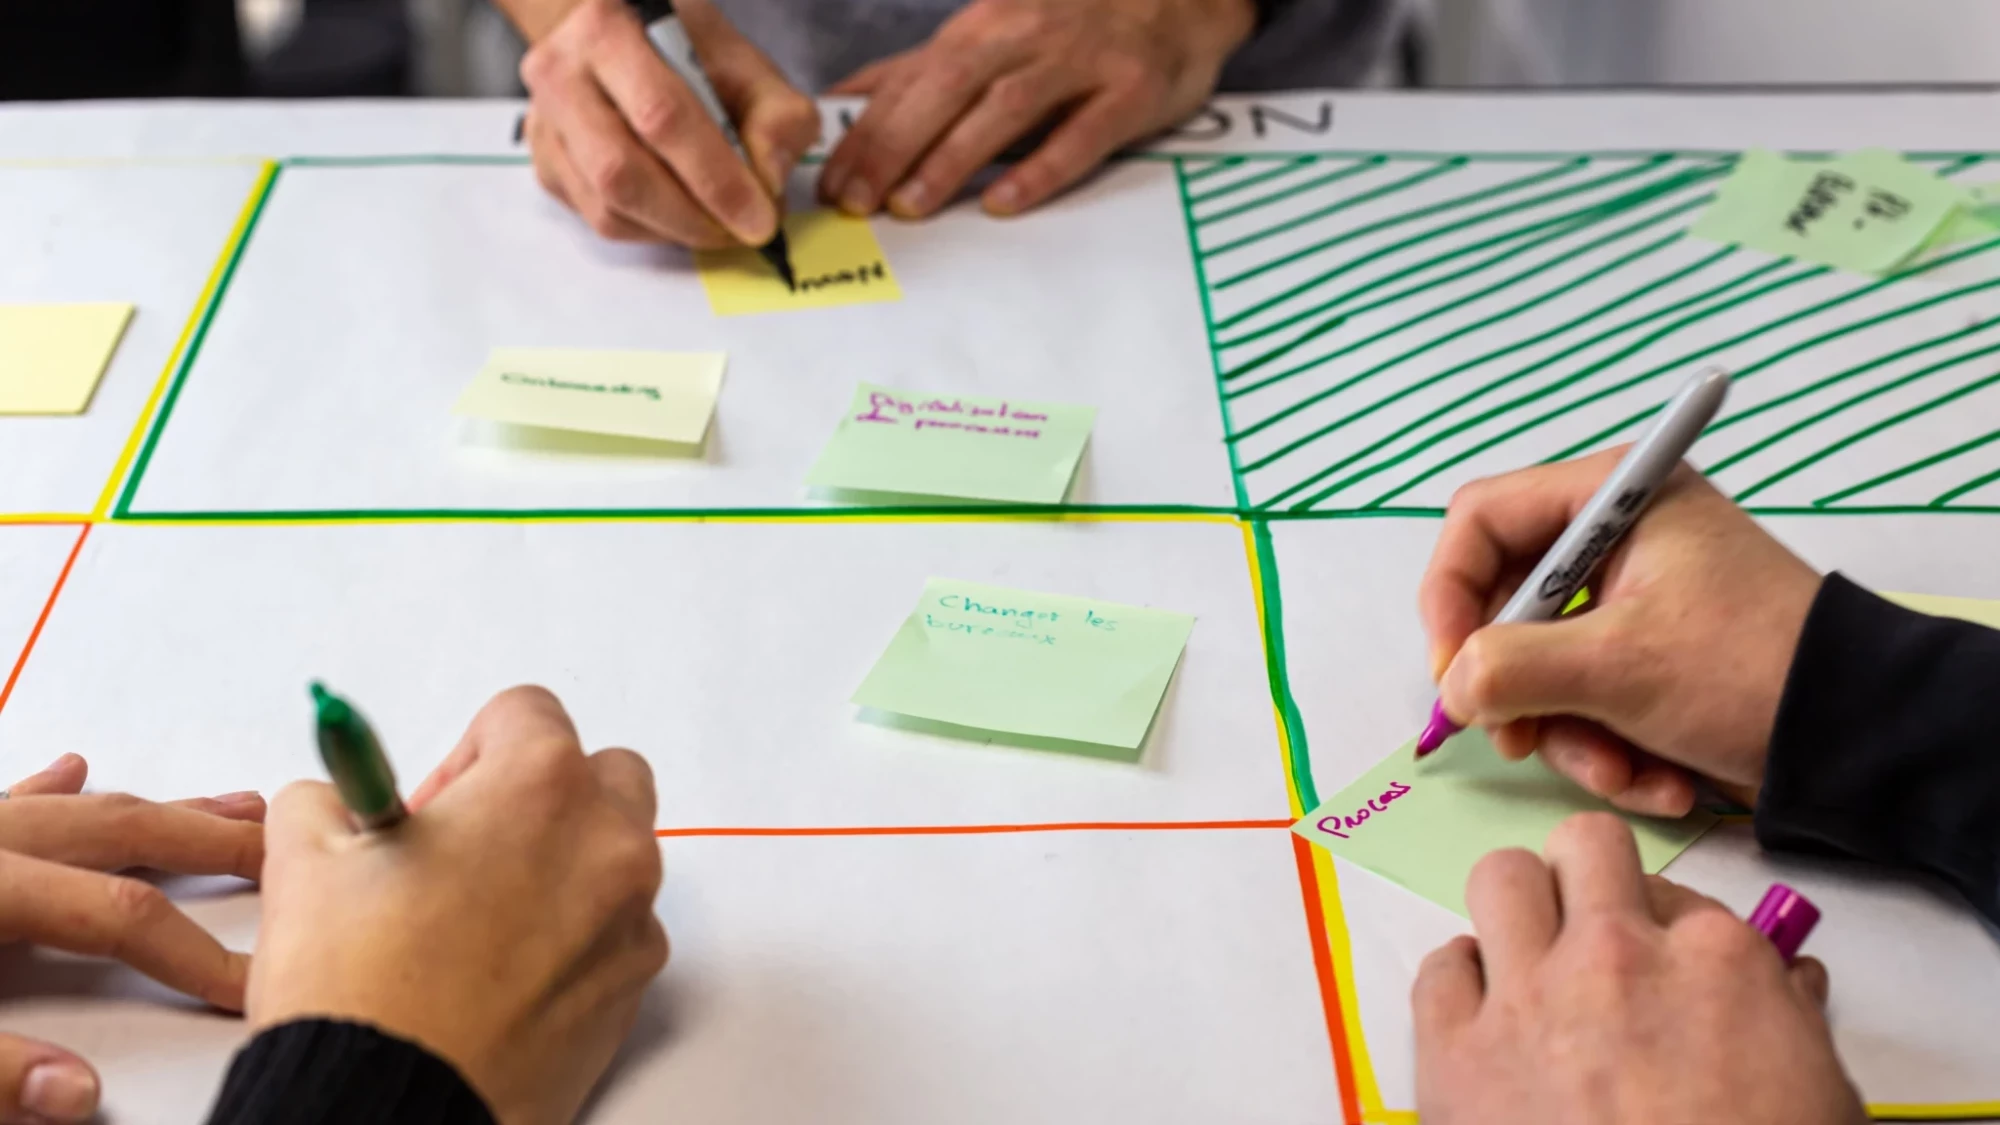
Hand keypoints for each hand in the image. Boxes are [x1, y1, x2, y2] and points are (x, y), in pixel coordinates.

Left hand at [0, 754, 263, 1124]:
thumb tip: (77, 1090)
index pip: (119, 916)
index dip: (191, 954)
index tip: (242, 985)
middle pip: (121, 832)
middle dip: (212, 843)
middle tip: (281, 852)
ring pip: (80, 807)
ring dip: (160, 809)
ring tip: (230, 806)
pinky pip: (10, 798)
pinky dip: (52, 788)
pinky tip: (75, 772)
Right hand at [249, 687, 666, 1124]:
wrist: (391, 1107)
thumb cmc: (360, 992)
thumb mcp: (306, 861)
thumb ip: (334, 796)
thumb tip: (345, 796)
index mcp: (539, 786)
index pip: (525, 712)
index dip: (466, 753)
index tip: (433, 806)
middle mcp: (606, 841)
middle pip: (598, 773)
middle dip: (539, 796)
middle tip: (468, 850)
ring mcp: (632, 915)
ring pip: (614, 853)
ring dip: (562, 863)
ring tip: (482, 916)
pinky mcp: (635, 982)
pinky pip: (618, 928)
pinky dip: (577, 933)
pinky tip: (507, 970)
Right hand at [518, 0, 817, 245]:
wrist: (626, 42)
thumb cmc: (686, 52)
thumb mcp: (747, 65)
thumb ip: (777, 117)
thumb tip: (767, 182)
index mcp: (608, 30)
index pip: (661, 117)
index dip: (716, 178)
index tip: (760, 218)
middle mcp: (560, 74)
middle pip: (622, 172)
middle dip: (695, 217)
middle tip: (742, 231)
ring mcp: (545, 125)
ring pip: (609, 207)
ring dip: (676, 230)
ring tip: (720, 222)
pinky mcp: (546, 166)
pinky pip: (601, 221)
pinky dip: (653, 231)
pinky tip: (683, 213)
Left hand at [819, 0, 1253, 219]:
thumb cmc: (1076, 24)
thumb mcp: (993, 34)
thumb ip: (923, 70)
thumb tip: (846, 102)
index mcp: (983, 27)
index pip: (910, 81)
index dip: (866, 130)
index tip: (831, 181)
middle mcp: (1025, 37)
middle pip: (945, 90)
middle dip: (892, 145)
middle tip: (856, 202)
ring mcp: (1079, 62)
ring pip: (1004, 110)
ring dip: (951, 159)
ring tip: (911, 205)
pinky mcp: (1129, 91)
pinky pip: (1080, 134)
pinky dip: (1040, 170)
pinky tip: (1005, 202)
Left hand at [1414, 813, 1864, 1124]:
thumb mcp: (1820, 1099)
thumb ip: (1792, 1021)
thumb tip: (1783, 980)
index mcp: (1717, 962)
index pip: (1684, 893)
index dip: (1672, 931)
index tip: (1668, 966)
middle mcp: (1614, 955)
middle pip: (1584, 847)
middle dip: (1589, 882)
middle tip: (1593, 935)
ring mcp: (1527, 997)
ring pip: (1499, 876)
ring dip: (1516, 912)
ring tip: (1529, 961)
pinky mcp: (1453, 1052)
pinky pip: (1438, 967)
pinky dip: (1458, 986)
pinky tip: (1485, 1025)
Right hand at [1419, 448, 1821, 816]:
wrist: (1860, 741)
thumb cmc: (1746, 670)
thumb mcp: (1619, 667)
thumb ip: (1512, 667)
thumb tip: (1451, 688)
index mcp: (1617, 500)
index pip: (1482, 520)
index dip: (1450, 594)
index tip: (1450, 670)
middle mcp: (1618, 538)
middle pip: (1505, 605)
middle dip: (1517, 687)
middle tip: (1516, 740)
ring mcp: (1631, 604)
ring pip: (1541, 668)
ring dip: (1571, 736)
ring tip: (1623, 773)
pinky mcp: (1647, 663)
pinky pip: (1585, 702)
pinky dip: (1610, 750)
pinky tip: (1658, 780)